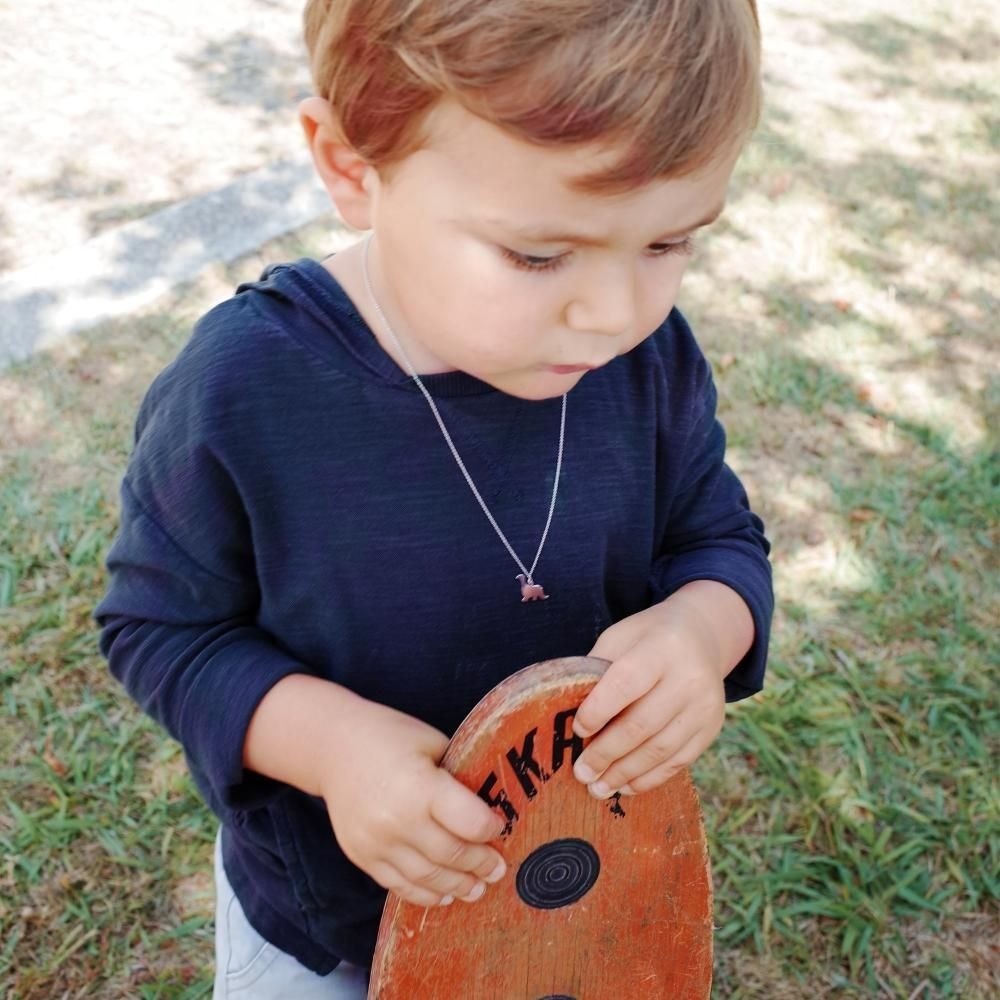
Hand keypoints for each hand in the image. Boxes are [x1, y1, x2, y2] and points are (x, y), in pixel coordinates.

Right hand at [318, 698, 507, 908]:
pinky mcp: (362, 857)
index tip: (500, 828)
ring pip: (427, 878)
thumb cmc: (389, 737)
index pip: (469, 823)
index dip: (491, 829)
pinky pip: (398, 886)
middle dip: (481, 865)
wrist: (333, 747)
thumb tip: (487, 809)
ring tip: (477, 889)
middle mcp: (397, 820)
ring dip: (457, 887)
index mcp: (420, 786)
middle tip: (498, 869)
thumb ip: (457, 778)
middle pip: (451, 855)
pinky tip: (444, 895)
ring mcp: (377, 843)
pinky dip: (425, 895)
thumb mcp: (432, 743)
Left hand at [571, 581, 752, 796]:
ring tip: (598, 787)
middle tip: (581, 772)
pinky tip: (625, 786)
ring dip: (625, 773)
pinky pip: (679, 761)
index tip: (577, 731)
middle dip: (607, 753)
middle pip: (643, 723)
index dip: (599, 710)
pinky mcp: (711, 728)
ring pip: (661, 749)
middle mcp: (689, 677)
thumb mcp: (621, 638)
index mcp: (661, 648)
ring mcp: (705, 706)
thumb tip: (568, 716)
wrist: (701, 635)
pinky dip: (649, 778)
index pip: (626, 683)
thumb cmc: (647, 639)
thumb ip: (598, 671)